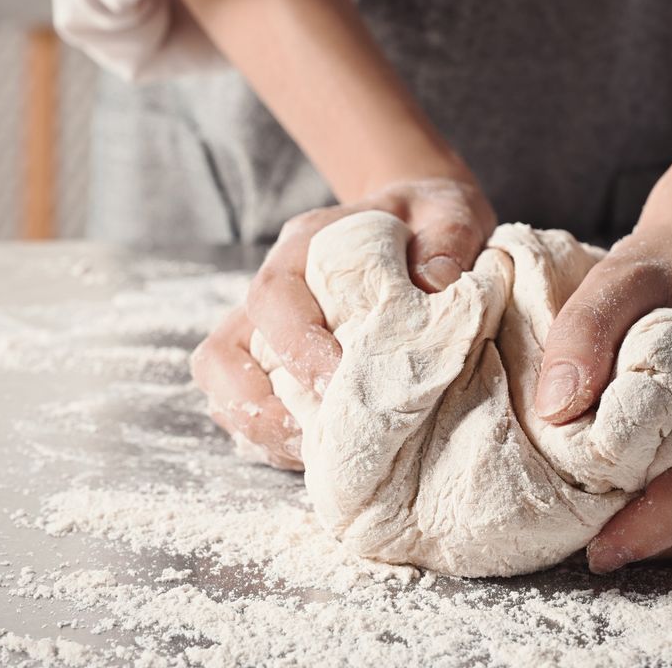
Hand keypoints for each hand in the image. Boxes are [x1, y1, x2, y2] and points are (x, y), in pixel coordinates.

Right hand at [192, 177, 495, 468]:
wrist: (419, 222)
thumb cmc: (429, 219)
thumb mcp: (449, 213)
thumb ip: (448, 239)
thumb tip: (436, 285)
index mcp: (307, 245)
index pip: (275, 296)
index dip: (297, 347)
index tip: (340, 386)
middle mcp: (276, 287)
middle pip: (225, 350)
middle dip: (260, 406)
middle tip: (318, 440)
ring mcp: (266, 327)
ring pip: (222, 384)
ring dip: (259, 429)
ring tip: (315, 458)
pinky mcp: (276, 362)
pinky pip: (245, 406)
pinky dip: (271, 438)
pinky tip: (317, 456)